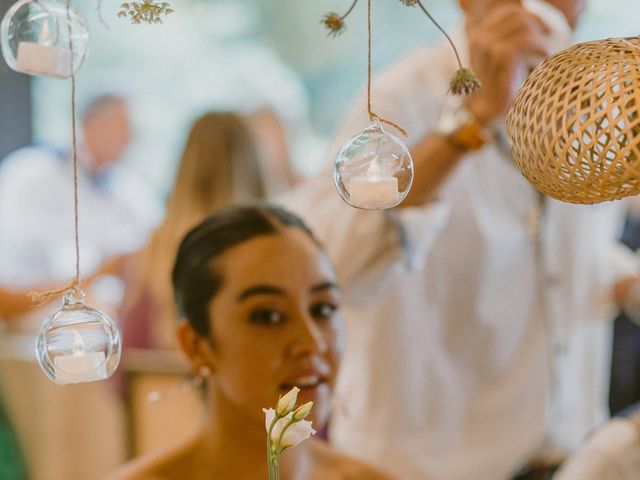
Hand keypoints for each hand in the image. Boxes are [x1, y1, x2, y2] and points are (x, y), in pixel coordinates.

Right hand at [464, 2, 550, 124]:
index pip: (507, 11)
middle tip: (549, 38)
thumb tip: (531, 20)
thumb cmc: (500, 83)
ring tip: (545, 52)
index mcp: (479, 33)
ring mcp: (487, 44)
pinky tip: (544, 57)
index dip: (529, 15)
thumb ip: (509, 37)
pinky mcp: (499, 54)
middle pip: (516, 15)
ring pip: (522, 24)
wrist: (490, 108)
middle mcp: (480, 36)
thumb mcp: (502, 56)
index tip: (544, 29)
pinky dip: (539, 46)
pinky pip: (525, 39)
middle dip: (537, 23)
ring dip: (539, 37)